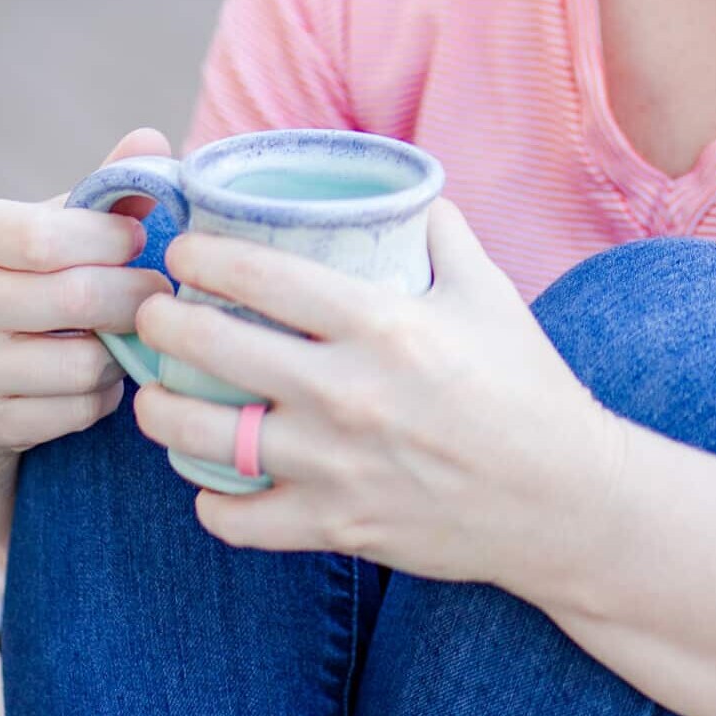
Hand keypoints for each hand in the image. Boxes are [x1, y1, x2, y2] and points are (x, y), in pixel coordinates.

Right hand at [0, 128, 176, 468]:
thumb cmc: (36, 278)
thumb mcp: (62, 227)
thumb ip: (108, 189)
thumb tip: (152, 140)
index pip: (51, 237)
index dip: (115, 239)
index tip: (141, 240)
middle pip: (80, 299)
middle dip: (138, 296)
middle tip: (158, 293)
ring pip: (85, 364)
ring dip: (122, 353)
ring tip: (121, 336)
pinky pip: (78, 411)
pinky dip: (103, 396)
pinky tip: (93, 378)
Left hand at [130, 198, 629, 603]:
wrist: (562, 499)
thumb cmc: (526, 387)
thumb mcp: (490, 294)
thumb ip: (442, 234)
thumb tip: (407, 189)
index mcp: (384, 324)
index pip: (263, 274)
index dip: (205, 256)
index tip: (183, 252)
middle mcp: (349, 392)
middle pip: (212, 347)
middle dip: (162, 323)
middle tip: (154, 314)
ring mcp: (335, 465)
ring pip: (202, 436)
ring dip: (163, 410)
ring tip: (158, 395)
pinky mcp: (334, 526)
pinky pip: (234, 518)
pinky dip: (211, 499)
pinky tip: (211, 476)